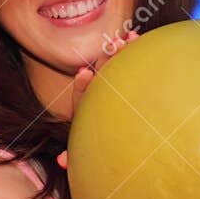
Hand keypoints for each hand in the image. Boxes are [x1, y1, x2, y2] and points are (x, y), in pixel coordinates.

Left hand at [56, 29, 138, 171]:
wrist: (109, 139)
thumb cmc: (98, 144)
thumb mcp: (87, 149)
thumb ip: (75, 153)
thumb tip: (62, 161)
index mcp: (86, 109)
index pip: (82, 96)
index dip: (82, 84)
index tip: (84, 73)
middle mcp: (96, 94)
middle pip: (99, 73)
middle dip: (105, 59)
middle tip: (112, 45)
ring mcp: (109, 86)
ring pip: (113, 66)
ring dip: (120, 51)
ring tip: (128, 37)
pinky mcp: (123, 82)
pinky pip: (127, 66)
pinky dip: (132, 53)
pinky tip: (138, 37)